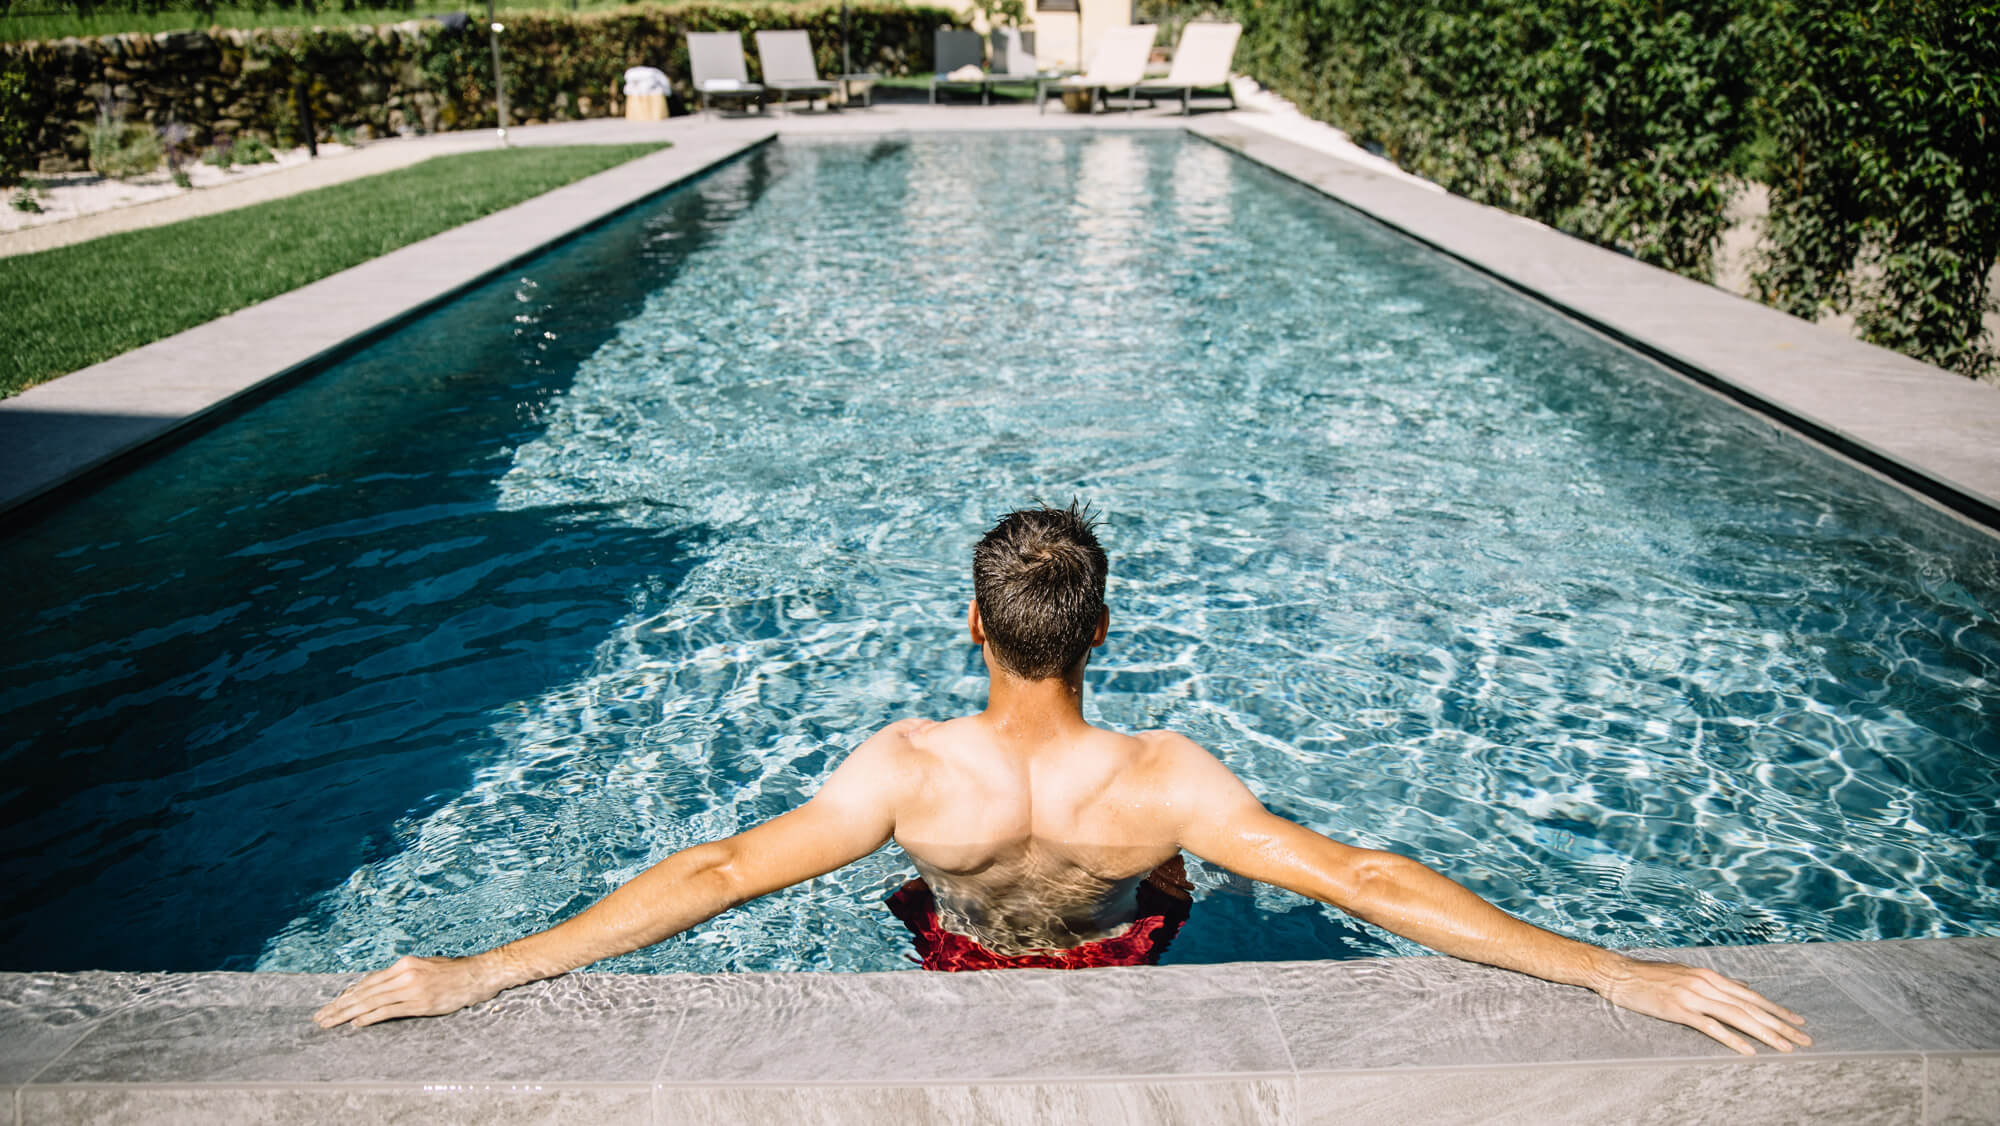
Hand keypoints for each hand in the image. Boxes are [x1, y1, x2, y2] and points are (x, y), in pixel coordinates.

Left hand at [313, 954, 504, 1028]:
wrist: (478, 975)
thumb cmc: (454, 972)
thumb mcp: (425, 967)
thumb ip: (403, 976)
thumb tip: (382, 986)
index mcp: (404, 964)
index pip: (369, 981)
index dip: (348, 994)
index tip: (333, 1004)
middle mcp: (404, 974)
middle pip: (364, 992)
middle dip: (339, 1005)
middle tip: (320, 1016)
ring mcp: (411, 988)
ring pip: (370, 1002)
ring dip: (346, 1013)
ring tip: (329, 1022)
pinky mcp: (419, 1003)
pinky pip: (388, 1011)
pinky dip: (369, 1017)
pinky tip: (355, 1024)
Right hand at [1592, 956, 1810, 1054]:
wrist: (1618, 973)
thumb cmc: (1650, 976)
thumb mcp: (1686, 975)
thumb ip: (1714, 984)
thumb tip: (1742, 989)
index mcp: (1709, 975)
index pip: (1751, 995)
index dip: (1776, 1009)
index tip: (1797, 1022)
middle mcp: (1705, 984)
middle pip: (1750, 1007)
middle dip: (1780, 1024)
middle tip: (1804, 1039)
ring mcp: (1692, 996)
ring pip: (1737, 1016)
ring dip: (1765, 1033)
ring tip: (1785, 1047)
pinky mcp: (1678, 1009)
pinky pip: (1711, 1027)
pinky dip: (1732, 1039)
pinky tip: (1748, 1050)